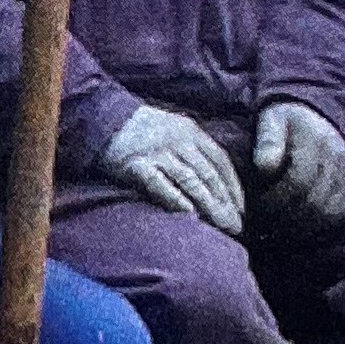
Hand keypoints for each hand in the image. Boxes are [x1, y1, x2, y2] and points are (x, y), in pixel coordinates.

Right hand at [102, 103, 244, 234]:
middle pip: (209, 174)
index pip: (220, 161)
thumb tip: (215, 183)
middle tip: (236, 226)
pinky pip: (161, 184)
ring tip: (222, 226)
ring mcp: (158, 152)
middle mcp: (178, 140)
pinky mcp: (137, 165)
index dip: (233, 187)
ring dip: (209, 205)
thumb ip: (194, 151)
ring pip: (191, 181)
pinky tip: (189, 214)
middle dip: (226, 203)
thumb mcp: (175, 129)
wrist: (103, 117)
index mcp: (191, 131)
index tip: (241, 209)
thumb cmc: (142, 129)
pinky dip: (177, 199)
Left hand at [252, 102, 344, 228]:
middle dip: (285, 216)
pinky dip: (317, 225)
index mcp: (316, 142)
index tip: (258, 205)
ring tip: (277, 228)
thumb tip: (265, 166)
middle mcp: (338, 160)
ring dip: (301, 225)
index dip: (276, 199)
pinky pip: (338, 215)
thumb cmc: (288, 122)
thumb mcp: (273, 120)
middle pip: (313, 201)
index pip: (298, 181)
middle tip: (264, 223)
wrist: (320, 118)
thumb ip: (268, 139)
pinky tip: (297, 225)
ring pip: (327, 212)